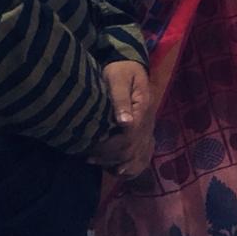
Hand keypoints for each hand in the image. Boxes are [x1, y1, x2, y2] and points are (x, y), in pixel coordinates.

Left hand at [88, 61, 154, 178]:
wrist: (130, 65)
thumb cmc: (120, 71)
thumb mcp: (117, 79)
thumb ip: (121, 99)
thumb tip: (124, 123)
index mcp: (142, 107)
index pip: (129, 135)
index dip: (110, 147)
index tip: (90, 152)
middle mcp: (148, 120)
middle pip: (133, 148)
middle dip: (110, 158)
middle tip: (89, 158)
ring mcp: (148, 126)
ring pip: (140, 154)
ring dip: (121, 164)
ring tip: (101, 165)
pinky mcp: (144, 130)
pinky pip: (144, 153)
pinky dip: (133, 165)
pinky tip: (118, 170)